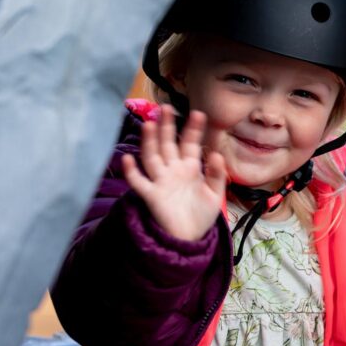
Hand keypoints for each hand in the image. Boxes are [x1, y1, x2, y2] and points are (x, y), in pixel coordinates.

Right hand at [121, 105, 227, 240]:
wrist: (190, 237)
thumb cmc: (201, 215)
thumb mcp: (215, 195)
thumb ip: (217, 175)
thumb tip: (217, 154)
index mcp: (190, 169)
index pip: (190, 144)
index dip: (193, 129)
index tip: (199, 113)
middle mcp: (173, 171)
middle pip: (168, 144)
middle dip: (167, 127)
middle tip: (166, 108)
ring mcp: (161, 181)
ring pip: (152, 157)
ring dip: (150, 141)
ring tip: (149, 124)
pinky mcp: (151, 195)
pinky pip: (139, 182)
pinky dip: (132, 172)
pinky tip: (128, 159)